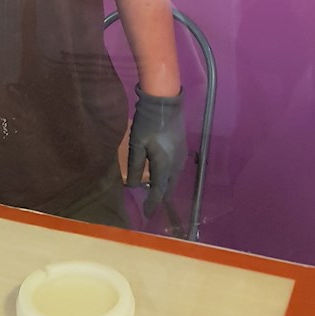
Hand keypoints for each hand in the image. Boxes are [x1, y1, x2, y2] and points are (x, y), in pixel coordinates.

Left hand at [127, 85, 186, 217]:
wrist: (165, 101)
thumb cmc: (148, 122)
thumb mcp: (137, 144)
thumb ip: (135, 165)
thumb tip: (133, 186)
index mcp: (165, 166)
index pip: (159, 191)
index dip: (153, 204)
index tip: (147, 214)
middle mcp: (176, 164)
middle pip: (169, 186)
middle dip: (161, 196)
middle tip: (151, 204)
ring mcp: (181, 155)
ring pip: (174, 177)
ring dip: (165, 185)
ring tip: (155, 191)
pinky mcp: (182, 146)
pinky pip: (176, 168)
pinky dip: (169, 175)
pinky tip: (161, 172)